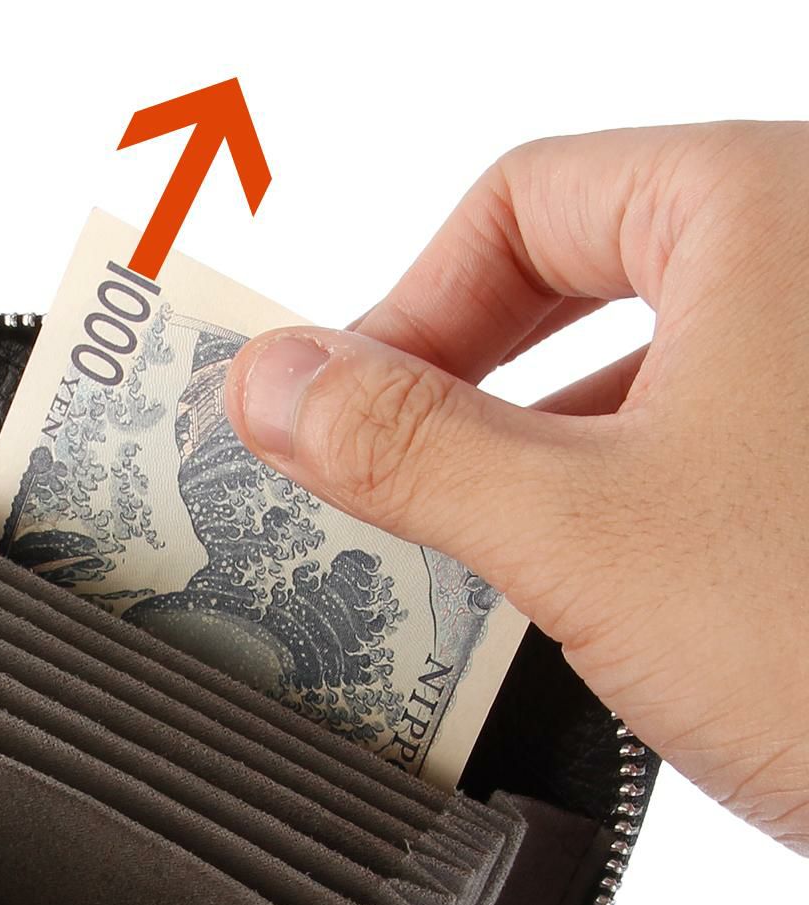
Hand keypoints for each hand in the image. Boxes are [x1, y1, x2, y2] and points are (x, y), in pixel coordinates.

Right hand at [225, 120, 808, 853]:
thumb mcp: (582, 536)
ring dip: (530, 444)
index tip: (337, 406)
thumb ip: (406, 446)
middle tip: (382, 466)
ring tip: (459, 541)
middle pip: (579, 269)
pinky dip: (612, 490)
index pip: (521, 200)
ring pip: (642, 361)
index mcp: (773, 209)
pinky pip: (700, 434)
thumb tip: (271, 383)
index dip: (405, 302)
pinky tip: (573, 579)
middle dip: (462, 372)